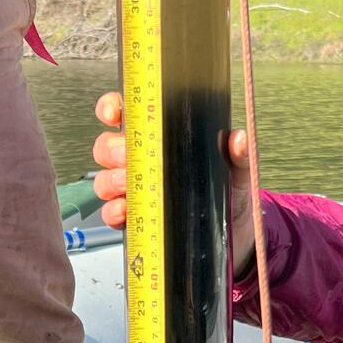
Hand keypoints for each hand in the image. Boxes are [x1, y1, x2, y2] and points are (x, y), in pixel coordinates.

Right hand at [91, 92, 256, 270]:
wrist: (234, 234)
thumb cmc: (230, 193)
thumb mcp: (237, 172)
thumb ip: (238, 155)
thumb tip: (238, 138)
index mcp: (162, 140)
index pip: (127, 115)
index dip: (112, 109)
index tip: (114, 113)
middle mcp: (142, 162)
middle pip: (108, 147)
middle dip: (112, 150)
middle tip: (128, 156)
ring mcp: (136, 190)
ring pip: (104, 179)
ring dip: (110, 180)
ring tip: (126, 185)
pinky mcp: (136, 219)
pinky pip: (111, 213)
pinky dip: (113, 211)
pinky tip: (124, 210)